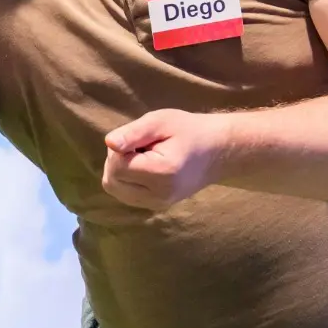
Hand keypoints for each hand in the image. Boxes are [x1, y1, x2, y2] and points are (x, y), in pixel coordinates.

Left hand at [101, 109, 229, 209]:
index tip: (139, 138)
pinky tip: (144, 168)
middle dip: (116, 161)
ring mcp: (158, 204)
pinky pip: (126, 195)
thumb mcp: (161, 121)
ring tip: (143, 156)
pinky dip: (127, 181)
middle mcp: (159, 195)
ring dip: (120, 171)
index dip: (119, 148)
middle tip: (138, 146)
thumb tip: (109, 143)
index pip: (117, 166)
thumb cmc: (189, 130)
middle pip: (111, 182)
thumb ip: (133, 133)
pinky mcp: (157, 207)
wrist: (218, 151)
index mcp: (161, 173)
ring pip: (116, 191)